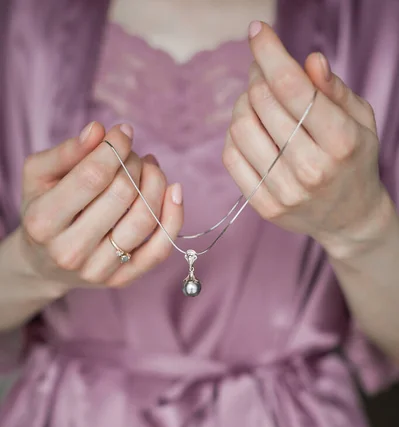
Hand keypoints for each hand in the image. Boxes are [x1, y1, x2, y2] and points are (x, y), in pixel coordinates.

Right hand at [20, 122, 182, 290]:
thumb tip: (99, 130)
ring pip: (144, 220)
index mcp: (44, 222)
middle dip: (134, 164)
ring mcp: (98, 270)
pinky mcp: (122, 280)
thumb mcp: (38, 177)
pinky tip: (175, 191)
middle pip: (121, 195)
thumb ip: (65, 153)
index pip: (91, 177)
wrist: (44, 264)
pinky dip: (174, 218)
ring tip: (150, 167)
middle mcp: (70, 251)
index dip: (115, 148)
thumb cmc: (43, 211)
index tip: (123, 132)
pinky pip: (159, 250)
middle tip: (133, 154)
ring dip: (156, 184)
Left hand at [223, 21, 394, 258]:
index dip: (269, 53)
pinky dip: (235, 134)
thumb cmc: (354, 160)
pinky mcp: (263, 206)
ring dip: (244, 104)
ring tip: (259, 102)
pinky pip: (231, 157)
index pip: (292, 88)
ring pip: (241, 128)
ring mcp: (284, 191)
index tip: (257, 31)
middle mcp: (311, 168)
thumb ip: (333, 91)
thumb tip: (308, 61)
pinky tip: (251, 130)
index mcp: (340, 141)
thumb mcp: (360, 120)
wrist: (349, 218)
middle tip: (263, 72)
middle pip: (262, 103)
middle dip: (258, 76)